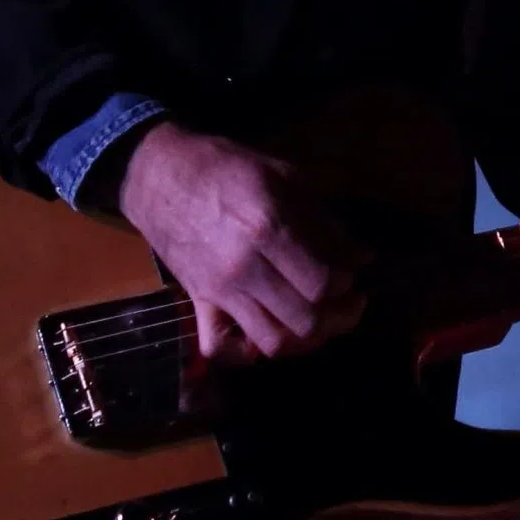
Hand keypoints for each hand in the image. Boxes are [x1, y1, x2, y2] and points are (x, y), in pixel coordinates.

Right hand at [113, 123, 370, 366]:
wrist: (157, 174)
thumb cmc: (224, 166)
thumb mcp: (284, 176)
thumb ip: (325, 221)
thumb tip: (362, 257)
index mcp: (268, 227)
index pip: (323, 282)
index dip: (346, 284)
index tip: (349, 272)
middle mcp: (244, 267)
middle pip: (305, 319)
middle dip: (338, 316)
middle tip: (347, 300)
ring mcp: (219, 290)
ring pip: (273, 341)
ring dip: (304, 338)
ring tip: (319, 319)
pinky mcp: (198, 303)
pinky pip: (220, 348)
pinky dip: (248, 352)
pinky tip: (268, 332)